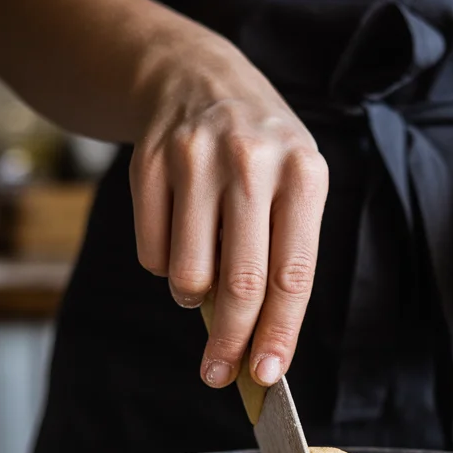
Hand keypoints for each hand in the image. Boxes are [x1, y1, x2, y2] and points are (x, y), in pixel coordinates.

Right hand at [129, 34, 328, 387]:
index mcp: (303, 174)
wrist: (196, 77)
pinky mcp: (149, 163)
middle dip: (230, 343)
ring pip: (189, 274)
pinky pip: (152, 253)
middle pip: (241, 283)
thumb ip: (282, 257)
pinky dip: (165, 266)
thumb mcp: (293, 188)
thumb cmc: (260, 154)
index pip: (293, 275)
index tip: (266, 375)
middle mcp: (252, 162)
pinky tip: (179, 236)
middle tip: (218, 374)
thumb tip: (257, 342)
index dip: (278, 333)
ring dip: (194, 297)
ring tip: (204, 276)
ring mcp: (196, 159)